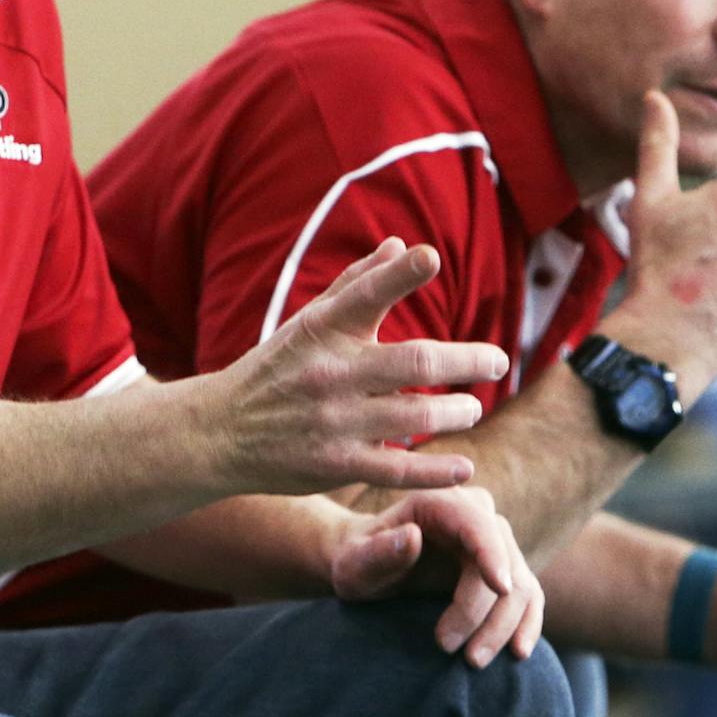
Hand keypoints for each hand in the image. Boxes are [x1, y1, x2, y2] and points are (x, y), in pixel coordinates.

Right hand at [211, 238, 510, 495]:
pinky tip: (464, 468)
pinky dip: (436, 470)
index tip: (431, 258)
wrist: (218, 432)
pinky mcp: (334, 465)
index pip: (364, 294)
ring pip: (416, 418)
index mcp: (321, 329)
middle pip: (415, 363)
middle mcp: (329, 372)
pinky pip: (397, 469)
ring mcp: (333, 421)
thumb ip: (358, 285)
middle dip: (468, 360)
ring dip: (457, 412)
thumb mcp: (307, 323)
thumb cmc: (275, 369)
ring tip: (472, 408)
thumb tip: (403, 245)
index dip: (399, 275)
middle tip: (498, 360)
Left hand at [328, 485, 543, 668]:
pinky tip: (518, 652)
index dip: (492, 555)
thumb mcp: (354, 562)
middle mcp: (474, 514)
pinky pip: (528, 595)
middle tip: (463, 656)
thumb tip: (413, 537)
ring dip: (505, 627)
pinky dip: (527, 623)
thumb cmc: (357, 562)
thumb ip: (378, 551)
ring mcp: (493, 542)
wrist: (368, 569)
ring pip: (520, 585)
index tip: (499, 589)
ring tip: (473, 661)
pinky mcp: (503, 569)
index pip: (478, 525)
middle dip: (489, 613)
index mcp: (439, 501)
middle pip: (504, 563)